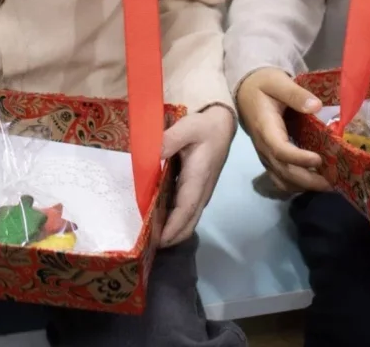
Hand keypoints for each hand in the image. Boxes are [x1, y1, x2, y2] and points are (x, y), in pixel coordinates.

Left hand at [160, 105, 235, 246]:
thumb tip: (151, 154)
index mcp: (198, 179)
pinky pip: (186, 210)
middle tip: (147, 245)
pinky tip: (157, 217)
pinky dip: (173, 220)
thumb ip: (169, 140)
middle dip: (171, 237)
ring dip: (172, 230)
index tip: (157, 241)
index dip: (172, 227)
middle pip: (188, 223)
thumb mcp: (187, 128)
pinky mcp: (197, 188)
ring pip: (188, 219)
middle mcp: (201, 191)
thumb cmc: (204, 127)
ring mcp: (201, 192)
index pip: (186, 210)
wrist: (222, 125)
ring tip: (149, 235)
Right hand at [236, 67, 329, 194]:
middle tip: (334, 182)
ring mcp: (264, 154)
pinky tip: (314, 180)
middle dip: (308, 180)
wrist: (245, 89)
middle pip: (283, 171)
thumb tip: (317, 106)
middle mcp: (263, 145)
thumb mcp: (277, 82)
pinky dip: (297, 185)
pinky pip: (280, 179)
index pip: (279, 149)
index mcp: (265, 126)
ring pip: (282, 179)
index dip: (299, 158)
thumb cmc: (262, 84)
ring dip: (304, 186)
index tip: (319, 159)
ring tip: (328, 184)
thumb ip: (295, 93)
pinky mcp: (268, 158)